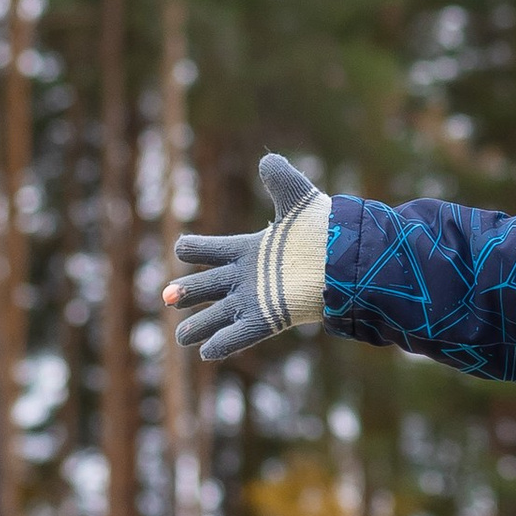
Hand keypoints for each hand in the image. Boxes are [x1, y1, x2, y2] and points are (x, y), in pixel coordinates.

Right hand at [166, 154, 330, 360]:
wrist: (347, 259)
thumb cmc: (324, 229)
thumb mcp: (298, 198)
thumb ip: (280, 178)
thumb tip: (268, 161)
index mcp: (251, 250)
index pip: (214, 250)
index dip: (196, 248)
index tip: (182, 247)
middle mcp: (250, 277)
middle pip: (210, 286)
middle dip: (187, 292)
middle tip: (168, 297)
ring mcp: (258, 300)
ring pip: (220, 315)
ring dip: (200, 325)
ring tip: (181, 337)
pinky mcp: (269, 318)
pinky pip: (241, 334)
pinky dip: (223, 343)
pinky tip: (206, 354)